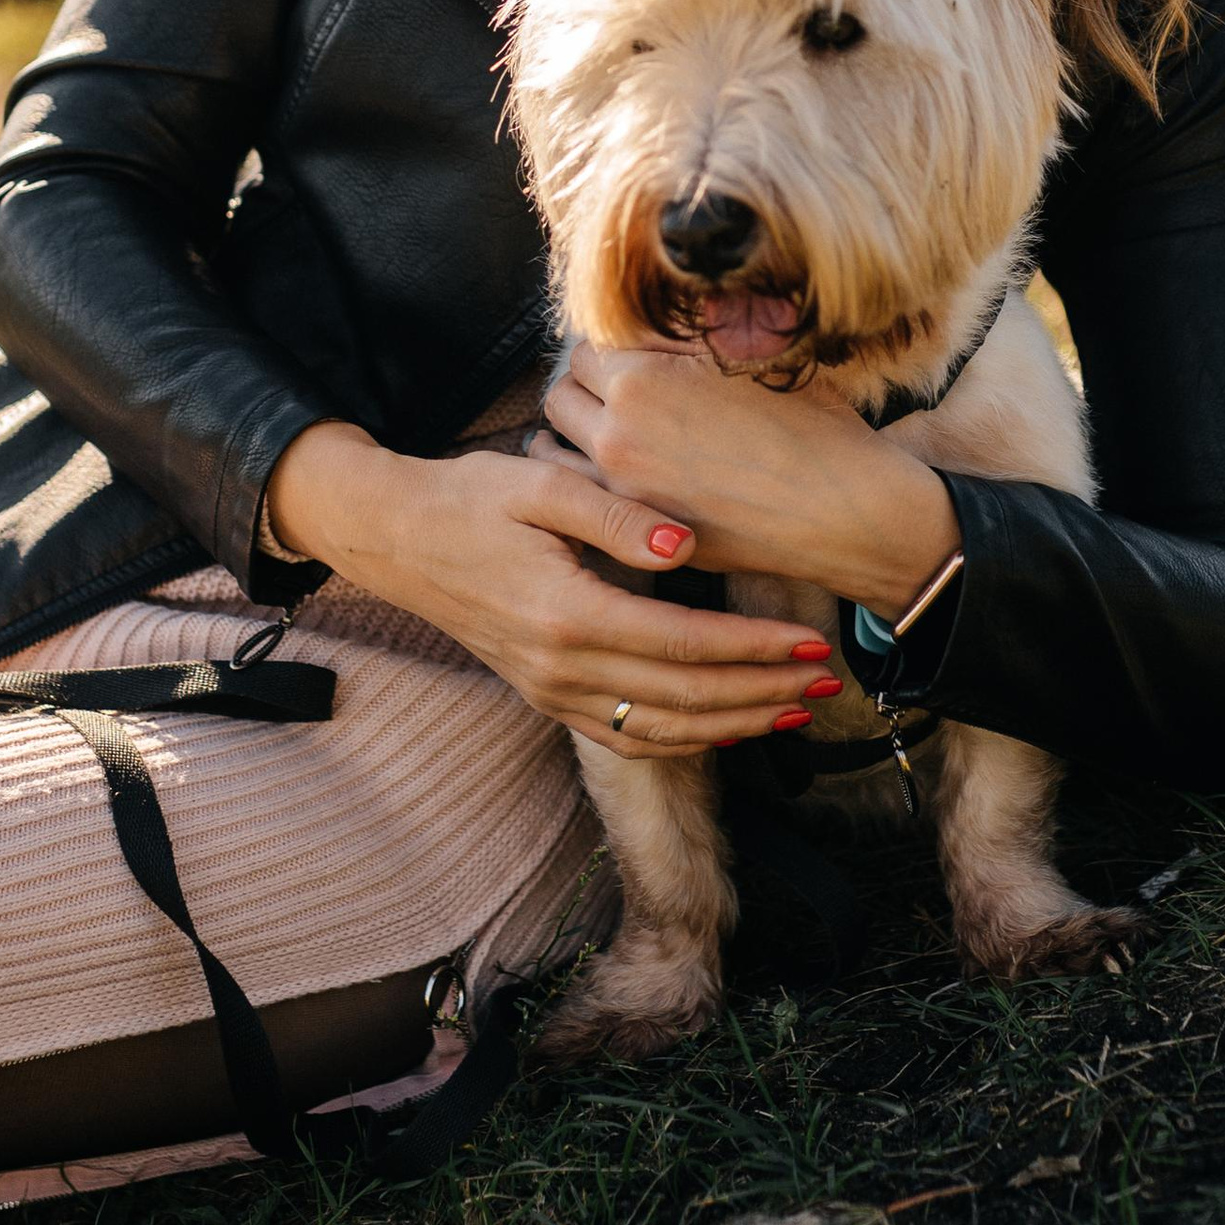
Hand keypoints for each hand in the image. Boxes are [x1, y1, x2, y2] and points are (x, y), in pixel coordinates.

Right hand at [259, 421, 838, 759]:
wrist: (397, 538)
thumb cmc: (471, 499)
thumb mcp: (541, 484)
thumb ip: (616, 514)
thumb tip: (687, 546)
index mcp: (568, 613)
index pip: (685, 644)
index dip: (754, 650)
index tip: (811, 643)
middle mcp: (561, 668)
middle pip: (686, 697)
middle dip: (764, 692)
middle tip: (827, 680)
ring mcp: (551, 691)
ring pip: (662, 730)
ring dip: (735, 724)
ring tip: (794, 709)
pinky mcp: (546, 697)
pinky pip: (626, 737)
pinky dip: (684, 739)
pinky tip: (725, 726)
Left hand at [539, 343, 960, 625]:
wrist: (845, 511)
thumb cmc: (814, 428)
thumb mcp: (757, 356)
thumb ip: (699, 330)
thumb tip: (676, 300)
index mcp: (641, 379)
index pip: (587, 346)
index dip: (612, 348)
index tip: (632, 355)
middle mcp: (618, 433)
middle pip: (561, 394)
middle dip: (585, 388)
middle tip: (616, 391)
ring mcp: (622, 489)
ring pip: (556, 449)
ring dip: (574, 435)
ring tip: (605, 431)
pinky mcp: (636, 531)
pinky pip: (579, 499)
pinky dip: (581, 482)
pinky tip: (611, 476)